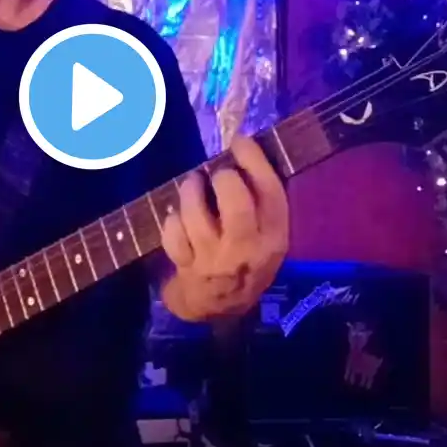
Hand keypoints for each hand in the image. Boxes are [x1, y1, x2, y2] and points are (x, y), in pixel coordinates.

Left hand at [160, 134, 289, 319]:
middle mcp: (248, 250)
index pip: (270, 192)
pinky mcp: (188, 268)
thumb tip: (241, 146)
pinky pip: (174, 236)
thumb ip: (260, 197)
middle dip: (223, 180)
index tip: (240, 140)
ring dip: (191, 193)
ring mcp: (215, 261)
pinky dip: (172, 222)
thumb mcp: (266, 232)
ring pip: (197, 218)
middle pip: (236, 205)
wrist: (222, 306)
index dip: (254, 161)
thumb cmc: (246, 256)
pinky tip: (177, 217)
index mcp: (274, 235)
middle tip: (216, 175)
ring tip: (193, 184)